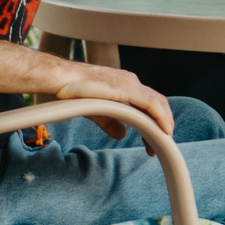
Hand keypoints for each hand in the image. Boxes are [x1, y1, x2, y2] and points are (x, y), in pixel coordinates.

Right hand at [54, 68, 173, 140]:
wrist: (59, 79)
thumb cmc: (72, 91)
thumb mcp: (97, 110)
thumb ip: (112, 122)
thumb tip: (123, 135)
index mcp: (125, 84)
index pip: (149, 103)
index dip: (156, 120)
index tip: (155, 139)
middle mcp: (130, 81)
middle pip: (157, 103)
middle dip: (163, 123)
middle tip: (163, 144)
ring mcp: (129, 82)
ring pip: (158, 103)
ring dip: (164, 123)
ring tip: (165, 141)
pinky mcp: (126, 87)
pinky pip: (151, 104)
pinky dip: (161, 117)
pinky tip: (163, 130)